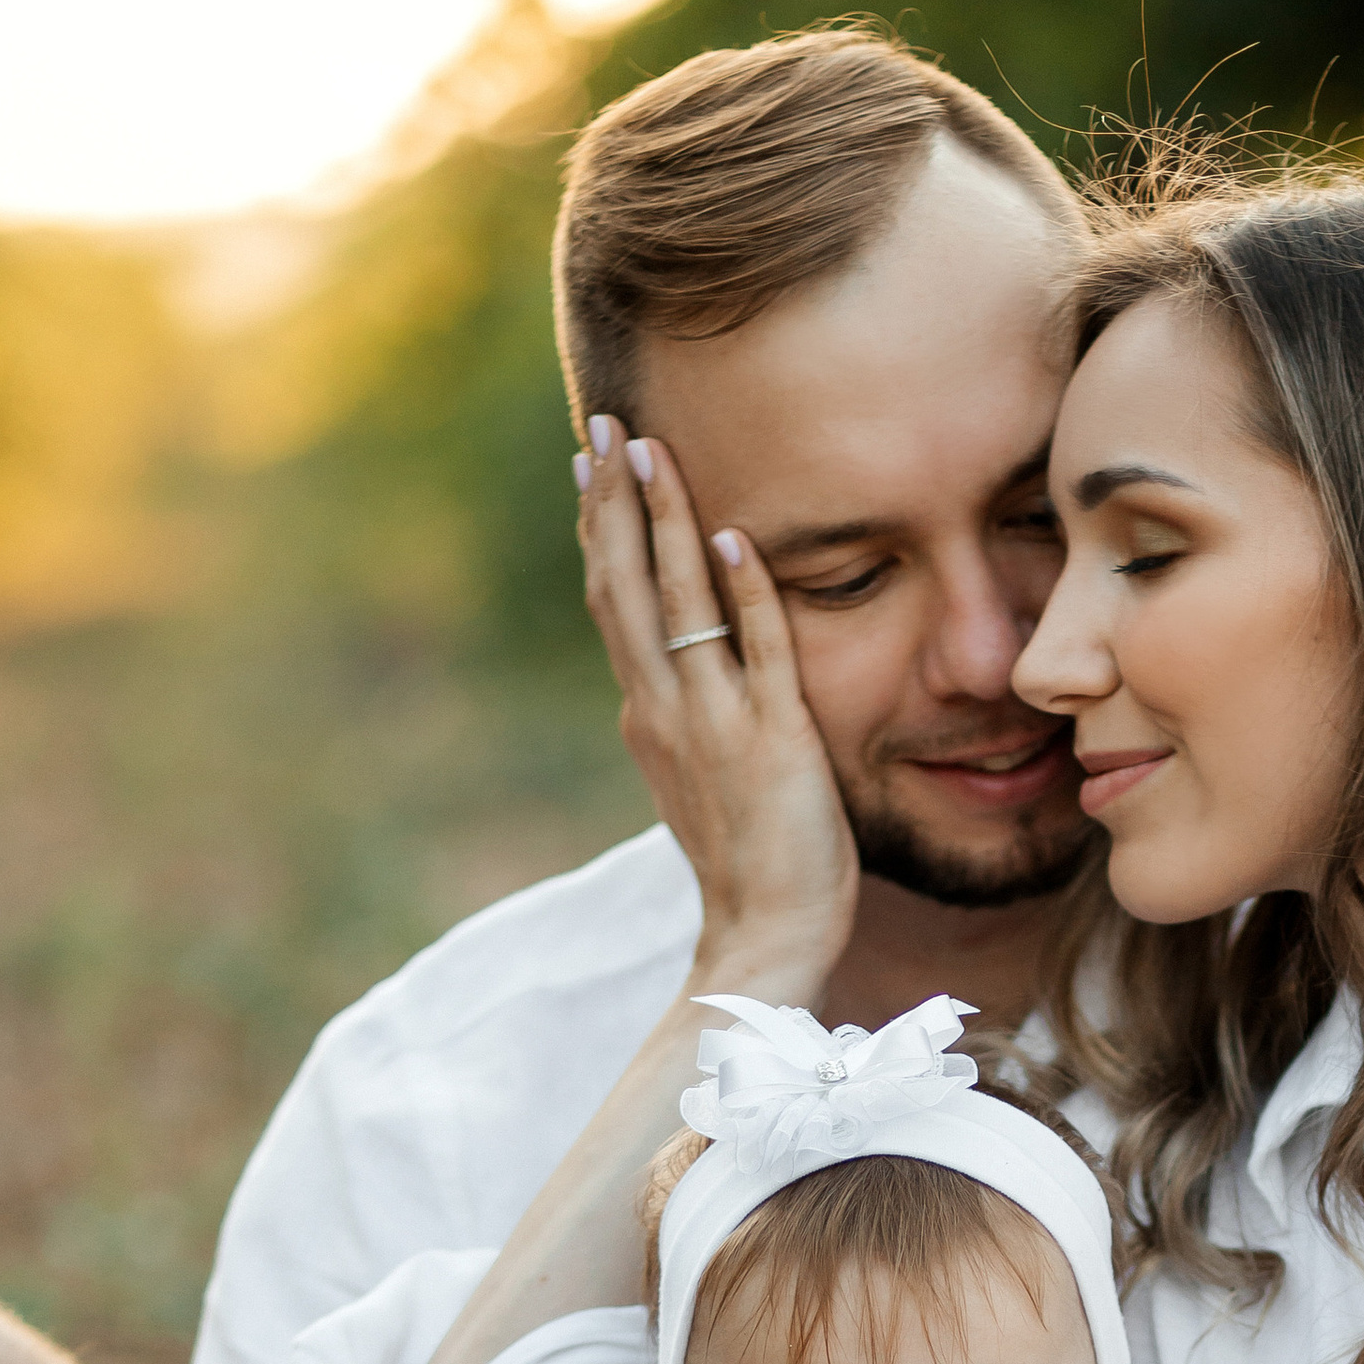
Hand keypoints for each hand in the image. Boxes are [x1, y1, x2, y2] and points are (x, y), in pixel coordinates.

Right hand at [579, 419, 856, 996]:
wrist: (763, 937)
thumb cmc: (743, 865)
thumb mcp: (693, 783)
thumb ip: (675, 726)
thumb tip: (651, 685)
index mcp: (646, 716)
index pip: (614, 604)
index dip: (600, 530)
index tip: (591, 464)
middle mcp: (665, 711)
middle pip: (623, 588)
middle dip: (612, 502)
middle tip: (604, 425)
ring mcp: (714, 724)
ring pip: (676, 605)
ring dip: (661, 523)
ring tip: (651, 451)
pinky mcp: (772, 742)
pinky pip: (756, 653)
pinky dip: (743, 593)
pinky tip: (733, 535)